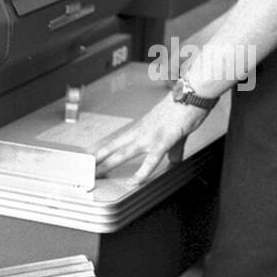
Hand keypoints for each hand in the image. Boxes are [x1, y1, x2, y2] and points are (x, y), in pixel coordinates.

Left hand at [93, 95, 209, 185]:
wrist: (192, 94)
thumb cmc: (183, 107)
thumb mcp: (174, 132)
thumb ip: (172, 150)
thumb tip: (173, 161)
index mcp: (140, 129)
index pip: (116, 142)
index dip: (102, 151)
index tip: (91, 159)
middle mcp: (140, 132)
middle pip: (112, 148)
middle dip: (97, 160)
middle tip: (84, 170)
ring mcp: (149, 137)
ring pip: (123, 153)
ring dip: (108, 164)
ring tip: (96, 175)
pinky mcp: (162, 141)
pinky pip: (150, 161)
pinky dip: (141, 173)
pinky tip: (133, 182)